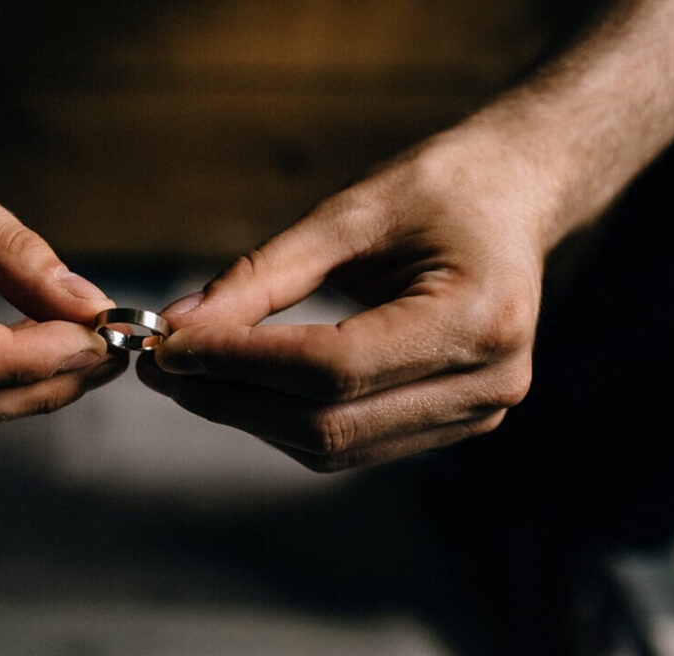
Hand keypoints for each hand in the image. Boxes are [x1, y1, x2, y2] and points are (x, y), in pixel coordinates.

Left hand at [138, 132, 548, 470]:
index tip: (170, 345)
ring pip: (331, 447)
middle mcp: (488, 383)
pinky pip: (348, 445)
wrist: (514, 199)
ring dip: (247, 416)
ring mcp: (475, 416)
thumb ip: (263, 274)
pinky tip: (238, 386)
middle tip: (159, 366)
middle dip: (230, 398)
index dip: (241, 363)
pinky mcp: (450, 426)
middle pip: (328, 424)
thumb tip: (180, 323)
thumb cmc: (438, 190)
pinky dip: (282, 420)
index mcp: (476, 318)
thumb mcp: (350, 212)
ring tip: (186, 375)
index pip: (333, 369)